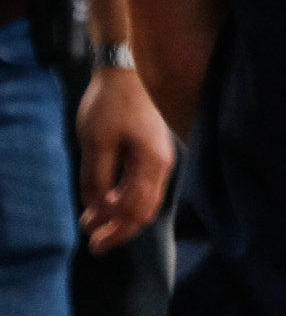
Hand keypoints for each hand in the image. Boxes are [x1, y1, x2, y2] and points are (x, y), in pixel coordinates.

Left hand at [76, 59, 173, 252]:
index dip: (114, 228)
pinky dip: (126, 200)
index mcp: (152, 163)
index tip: (92, 240)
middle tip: (95, 244)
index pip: (135, 209)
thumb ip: (98, 180)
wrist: (126, 71)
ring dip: (121, 216)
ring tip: (97, 224)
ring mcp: (160, 159)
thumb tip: (98, 210)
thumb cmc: (111, 105)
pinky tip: (108, 201)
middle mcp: (163, 165)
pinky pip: (144, 187)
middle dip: (120, 230)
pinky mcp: (152, 152)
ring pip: (146, 200)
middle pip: (145, 210)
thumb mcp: (96, 144)